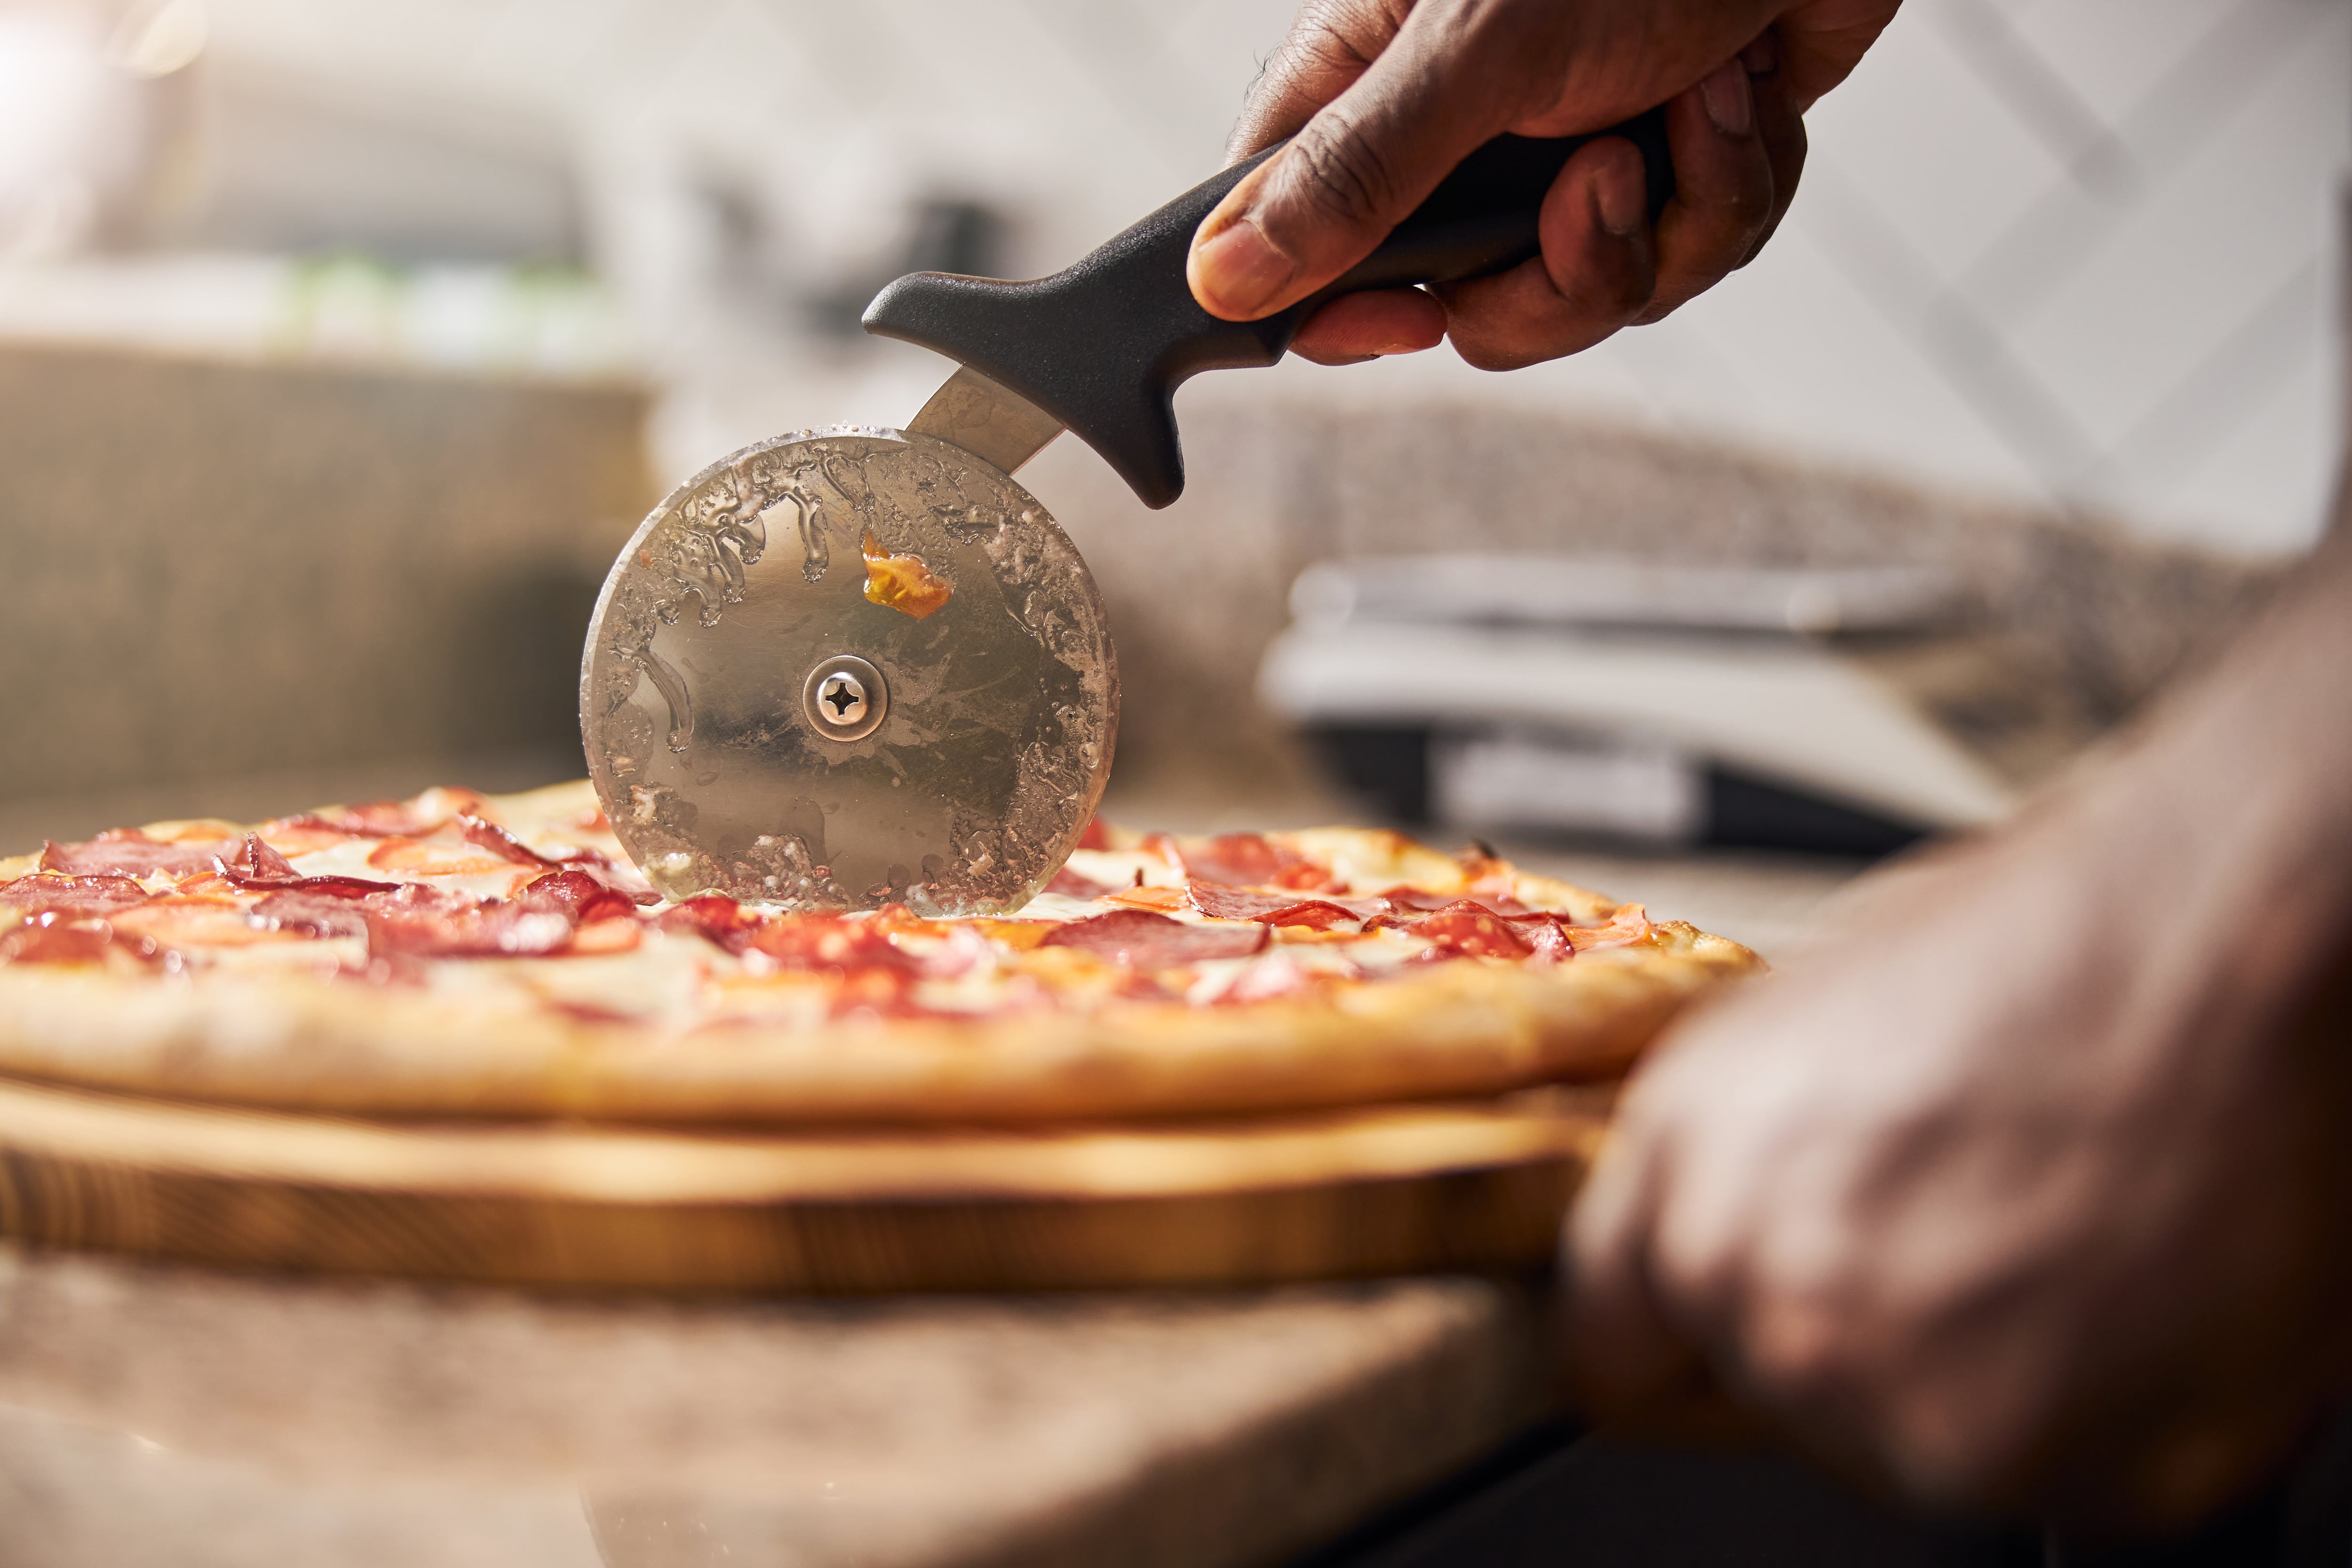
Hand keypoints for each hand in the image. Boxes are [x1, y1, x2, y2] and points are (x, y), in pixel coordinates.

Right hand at [1188, 0, 1898, 367]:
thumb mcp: (1480, 51)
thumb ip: (1358, 172)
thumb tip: (1221, 280)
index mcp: (1374, 88)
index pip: (1302, 244)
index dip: (1351, 309)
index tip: (1416, 318)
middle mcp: (1462, 137)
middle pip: (1468, 309)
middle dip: (1566, 275)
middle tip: (1611, 173)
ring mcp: (1569, 159)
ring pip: (1591, 296)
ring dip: (1674, 219)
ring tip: (1704, 102)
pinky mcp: (1672, 168)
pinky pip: (1689, 256)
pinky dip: (1735, 187)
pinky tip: (1745, 94)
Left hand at [1563, 535, 2351, 1531]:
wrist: (2230, 935)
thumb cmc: (2043, 942)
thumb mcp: (1798, 1024)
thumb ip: (1729, 1160)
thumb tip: (1711, 1227)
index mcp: (1688, 1183)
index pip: (1607, 1354)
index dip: (1672, 1340)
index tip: (1716, 1335)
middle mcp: (1776, 1308)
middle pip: (1768, 1399)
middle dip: (1841, 1337)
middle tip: (1946, 1230)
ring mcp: (1918, 1409)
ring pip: (1905, 1448)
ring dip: (1966, 1377)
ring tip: (2046, 1233)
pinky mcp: (2068, 1475)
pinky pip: (2046, 1480)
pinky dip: (2088, 1413)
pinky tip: (2117, 1281)